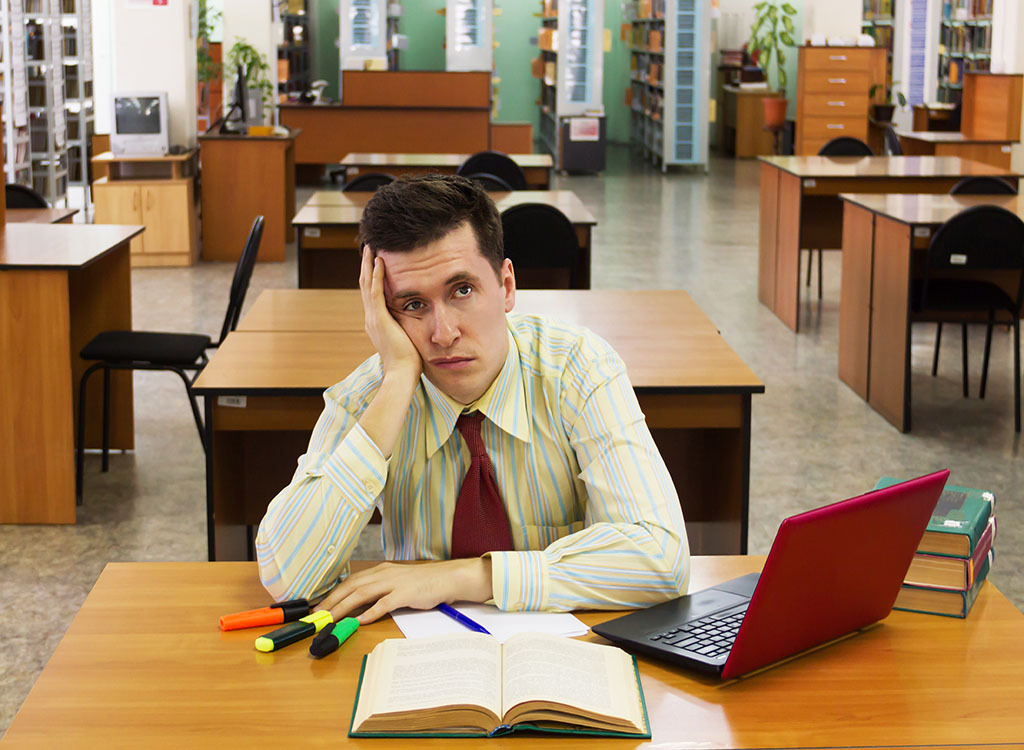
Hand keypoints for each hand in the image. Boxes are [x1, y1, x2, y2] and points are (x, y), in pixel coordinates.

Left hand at [319, 559, 492, 624]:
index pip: (350, 581)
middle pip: (351, 586)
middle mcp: (384, 573)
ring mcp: (394, 582)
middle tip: (317, 615)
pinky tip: (360, 620)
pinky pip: (384, 603)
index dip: (333, 594)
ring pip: (362, 593)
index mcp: (380, 571)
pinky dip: (371, 612)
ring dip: (344, 607)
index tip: (319, 607)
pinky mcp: (405, 593)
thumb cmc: (423, 583)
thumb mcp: (397, 582)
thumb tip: (358, 605)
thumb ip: (379, 591)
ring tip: (330, 619)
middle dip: (331, 601)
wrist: (448, 578)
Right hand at [360, 245, 421, 382]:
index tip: (375, 262)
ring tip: (370, 248)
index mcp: (377, 323)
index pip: (372, 294)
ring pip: (366, 285)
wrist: (402, 374)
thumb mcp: (407, 338)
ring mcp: (373, 318)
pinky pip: (375, 292)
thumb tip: (420, 320)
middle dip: (366, 266)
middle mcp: (371, 318)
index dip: (372, 277)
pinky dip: (376, 276)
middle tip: (368, 248)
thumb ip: (408, 327)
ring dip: (368, 265)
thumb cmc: (409, 362)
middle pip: (365, 285)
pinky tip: (379, 262)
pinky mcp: (379, 319)